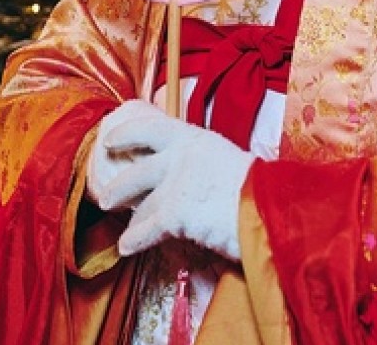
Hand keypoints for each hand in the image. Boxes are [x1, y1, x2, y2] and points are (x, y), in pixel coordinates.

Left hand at [86, 99, 253, 260]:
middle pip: (138, 170)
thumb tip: (196, 184)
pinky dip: (135, 240)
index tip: (109, 139)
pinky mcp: (173, 212)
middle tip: (106, 197)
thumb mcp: (230, 163)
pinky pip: (146, 229)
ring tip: (121, 232)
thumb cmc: (262, 188)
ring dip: (129, 219)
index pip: (151, 128)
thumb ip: (206, 167)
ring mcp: (174, 183)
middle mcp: (179, 156)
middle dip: (120, 186)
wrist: (271, 207)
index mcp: (195, 138)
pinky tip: (126, 248)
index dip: (126, 133)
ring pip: (140, 203)